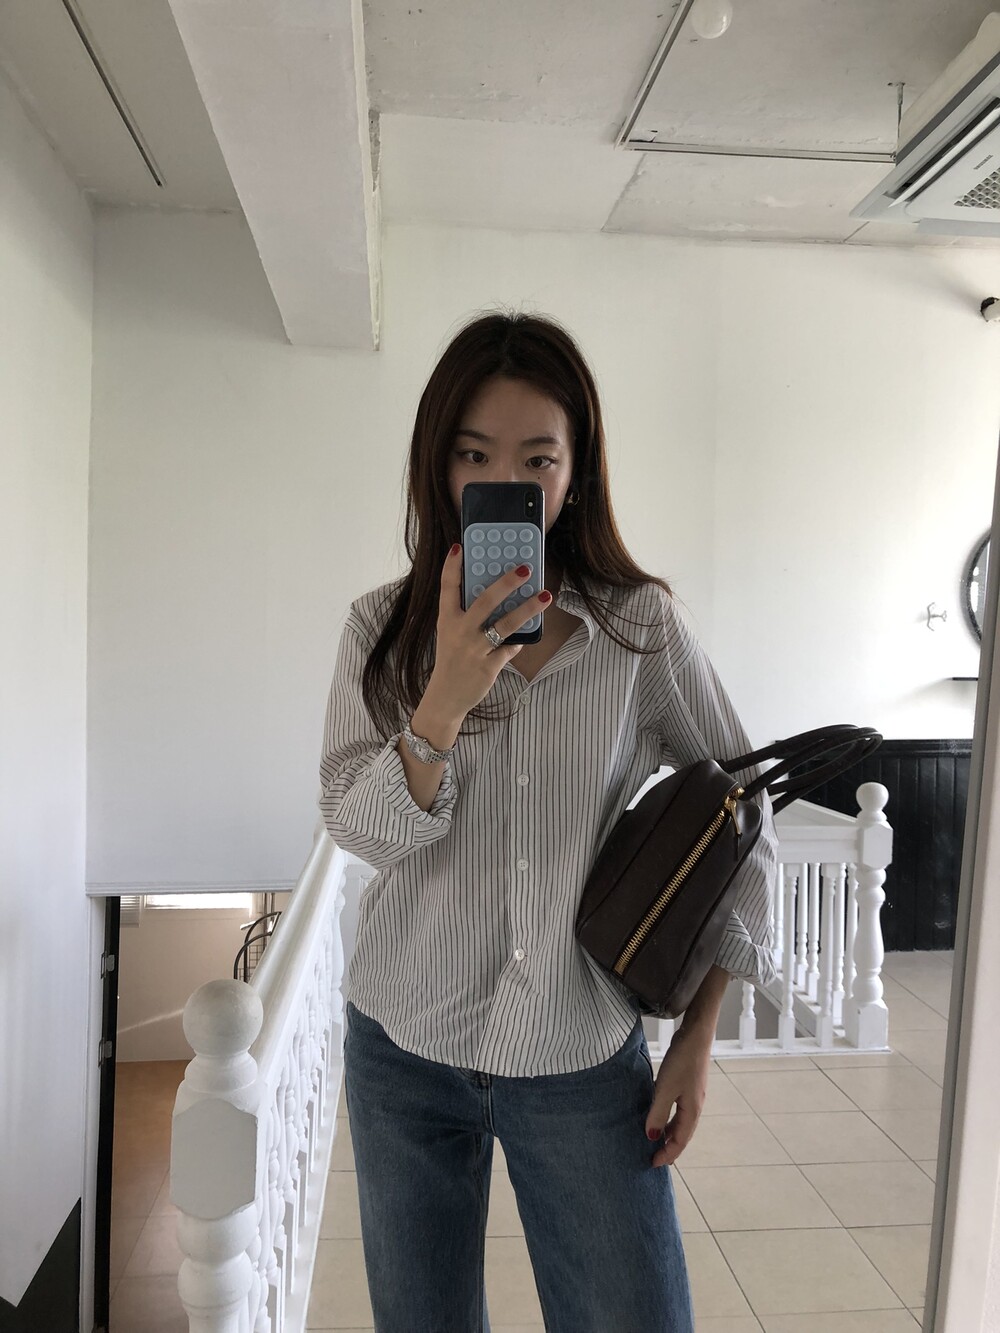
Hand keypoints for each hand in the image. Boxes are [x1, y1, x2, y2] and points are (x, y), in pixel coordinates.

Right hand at [425, 544, 551, 718]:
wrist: (445, 698)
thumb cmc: (451, 660)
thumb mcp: (451, 635)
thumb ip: (467, 616)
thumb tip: (498, 595)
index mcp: (447, 620)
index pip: (447, 588)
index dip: (452, 566)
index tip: (459, 547)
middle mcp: (460, 632)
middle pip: (485, 601)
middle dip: (506, 583)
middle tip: (525, 568)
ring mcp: (475, 649)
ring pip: (506, 624)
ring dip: (528, 609)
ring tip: (545, 597)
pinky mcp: (488, 666)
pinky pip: (511, 648)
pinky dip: (520, 641)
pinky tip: (529, 633)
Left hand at [644, 1023, 712, 1167]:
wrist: (696, 1036)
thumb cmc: (681, 1062)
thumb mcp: (665, 1089)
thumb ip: (658, 1114)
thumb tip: (651, 1137)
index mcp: (692, 1112)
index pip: (680, 1142)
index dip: (667, 1155)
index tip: (652, 1164)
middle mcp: (695, 1107)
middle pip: (683, 1134)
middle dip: (669, 1147)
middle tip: (654, 1157)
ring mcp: (693, 1096)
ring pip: (680, 1122)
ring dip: (669, 1132)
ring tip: (655, 1140)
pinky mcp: (688, 1085)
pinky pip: (678, 1109)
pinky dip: (669, 1117)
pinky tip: (659, 1113)